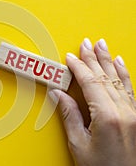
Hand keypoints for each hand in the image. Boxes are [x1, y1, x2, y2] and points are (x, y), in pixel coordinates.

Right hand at [49, 38, 135, 165]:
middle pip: (105, 76)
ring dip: (109, 61)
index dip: (79, 67)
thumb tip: (58, 94)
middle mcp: (125, 112)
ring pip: (119, 79)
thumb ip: (69, 116)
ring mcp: (134, 113)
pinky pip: (129, 89)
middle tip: (86, 42)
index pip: (90, 82)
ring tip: (102, 46)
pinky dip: (123, 74)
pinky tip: (120, 64)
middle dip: (94, 57)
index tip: (70, 57)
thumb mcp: (79, 144)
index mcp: (107, 117)